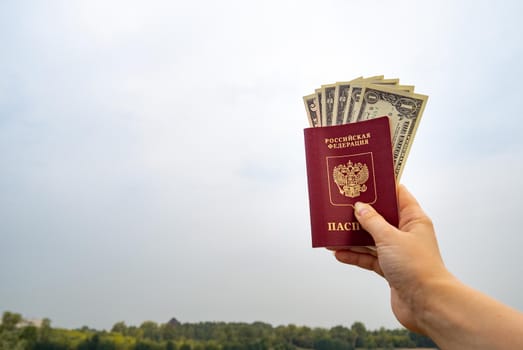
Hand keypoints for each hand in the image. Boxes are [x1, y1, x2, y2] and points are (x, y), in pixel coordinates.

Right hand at [334, 185, 452, 333]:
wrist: (427, 304)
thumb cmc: (417, 267)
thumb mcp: (390, 238)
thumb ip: (372, 221)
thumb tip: (360, 207)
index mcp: (413, 220)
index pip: (398, 195)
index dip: (382, 186)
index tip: (365, 179)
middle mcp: (406, 234)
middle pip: (380, 217)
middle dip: (361, 213)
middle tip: (342, 205)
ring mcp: (397, 252)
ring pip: (371, 238)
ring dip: (353, 236)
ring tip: (334, 231)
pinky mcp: (389, 269)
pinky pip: (368, 257)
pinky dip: (355, 255)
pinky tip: (339, 253)